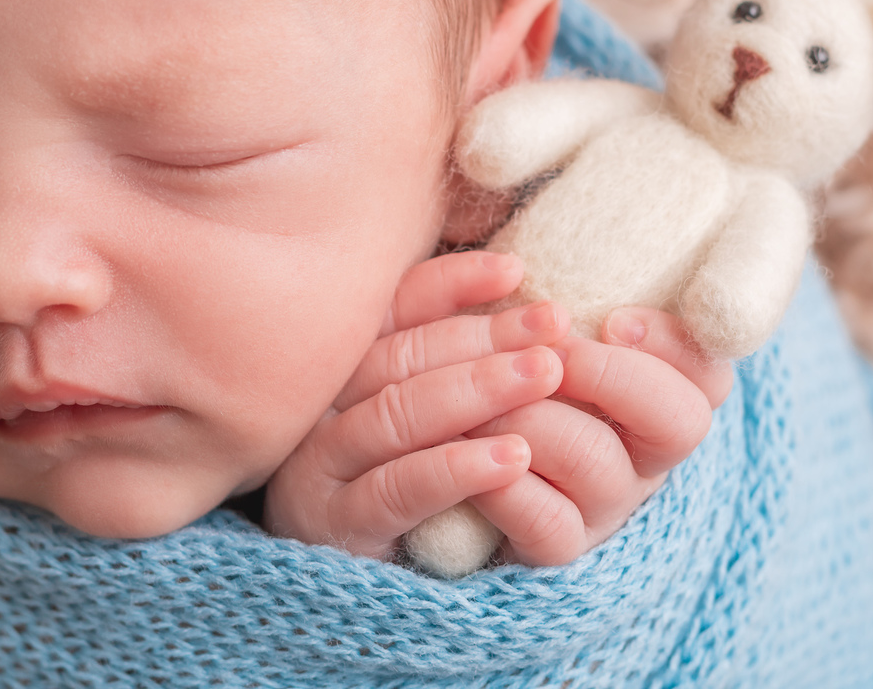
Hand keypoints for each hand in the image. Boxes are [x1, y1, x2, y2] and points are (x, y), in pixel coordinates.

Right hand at [264, 250, 569, 560]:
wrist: (369, 601)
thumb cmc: (415, 491)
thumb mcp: (436, 421)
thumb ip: (454, 362)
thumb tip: (517, 288)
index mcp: (340, 371)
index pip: (392, 310)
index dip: (452, 283)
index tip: (516, 270)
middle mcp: (318, 411)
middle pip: (400, 356)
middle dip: (484, 336)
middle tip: (554, 325)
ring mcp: (318, 470)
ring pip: (397, 414)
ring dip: (478, 389)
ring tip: (547, 373)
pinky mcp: (337, 529)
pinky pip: (399, 488)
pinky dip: (458, 467)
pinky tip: (515, 456)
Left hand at [462, 307, 731, 566]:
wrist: (443, 459)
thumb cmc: (497, 375)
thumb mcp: (522, 328)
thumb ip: (544, 300)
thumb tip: (519, 266)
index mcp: (654, 395)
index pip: (709, 373)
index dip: (674, 343)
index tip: (614, 319)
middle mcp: (644, 455)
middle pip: (680, 421)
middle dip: (610, 376)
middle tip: (550, 355)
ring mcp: (605, 505)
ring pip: (596, 460)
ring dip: (532, 416)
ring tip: (481, 396)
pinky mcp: (557, 546)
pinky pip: (545, 521)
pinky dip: (502, 481)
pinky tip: (465, 447)